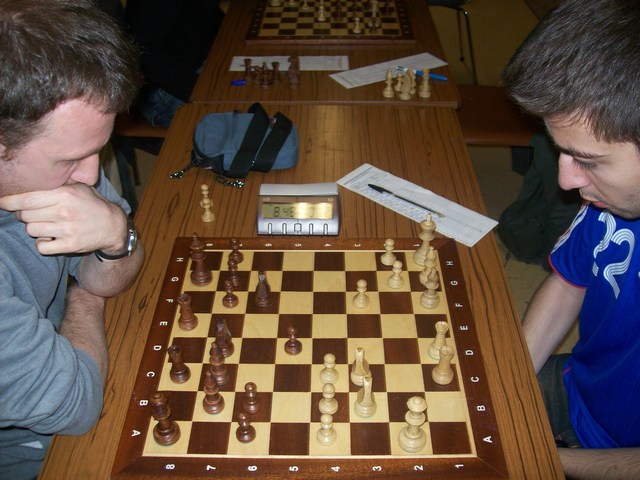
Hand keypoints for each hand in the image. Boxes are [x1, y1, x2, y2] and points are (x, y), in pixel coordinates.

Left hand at [0, 183, 126, 254]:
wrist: (112, 226)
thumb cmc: (91, 204)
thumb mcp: (77, 188)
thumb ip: (54, 185)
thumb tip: (25, 180)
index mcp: (65, 194)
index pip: (26, 198)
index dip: (9, 201)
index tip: (2, 202)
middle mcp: (64, 211)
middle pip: (25, 215)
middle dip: (25, 215)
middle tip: (34, 214)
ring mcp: (67, 229)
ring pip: (31, 230)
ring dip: (35, 228)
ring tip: (45, 225)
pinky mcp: (70, 245)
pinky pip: (42, 246)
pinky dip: (43, 243)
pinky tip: (51, 238)